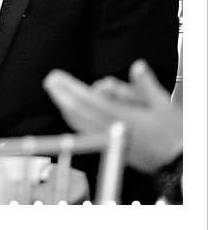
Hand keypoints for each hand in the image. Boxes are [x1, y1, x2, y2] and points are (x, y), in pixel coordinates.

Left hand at [43, 60, 181, 173]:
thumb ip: (147, 86)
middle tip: (50, 80)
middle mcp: (111, 130)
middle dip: (62, 94)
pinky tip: (68, 112)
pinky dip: (75, 120)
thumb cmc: (173, 134)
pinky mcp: (110, 146)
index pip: (89, 101)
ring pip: (79, 122)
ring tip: (57, 91)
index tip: (57, 78)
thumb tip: (137, 66)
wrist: (178, 163)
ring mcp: (108, 140)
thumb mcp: (165, 106)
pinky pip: (86, 132)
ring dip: (66, 106)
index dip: (70, 88)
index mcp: (123, 119)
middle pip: (78, 110)